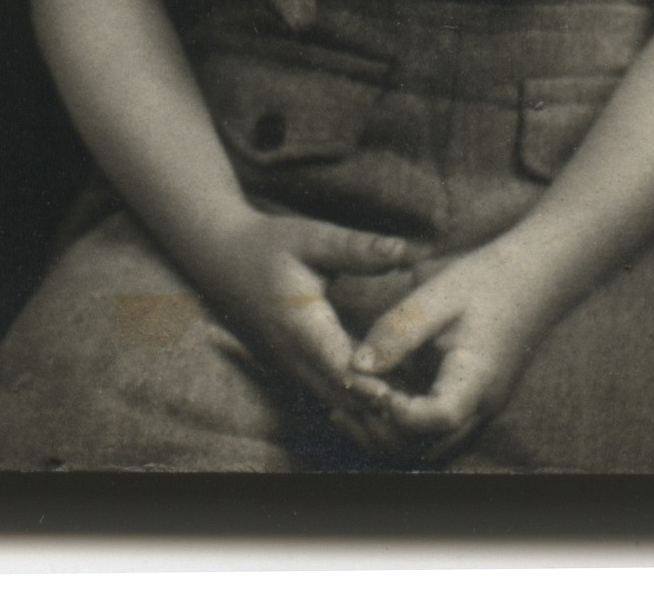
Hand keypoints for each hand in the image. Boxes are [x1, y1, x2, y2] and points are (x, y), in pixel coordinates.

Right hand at [182, 210, 421, 443]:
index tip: (415, 397)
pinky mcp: (297, 374)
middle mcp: (295, 359)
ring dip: (376, 416)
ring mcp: (294, 372)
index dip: (378, 388)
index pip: (343, 370)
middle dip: (386, 411)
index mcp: (301, 327)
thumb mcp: (311, 237)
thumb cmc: (267, 245)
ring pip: (340, 411)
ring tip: (422, 413)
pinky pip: (333, 404)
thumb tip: (404, 249)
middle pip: (346, 403)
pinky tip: (396, 405)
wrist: (220, 259)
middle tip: (433, 411)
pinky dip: (362, 410)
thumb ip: (357, 248)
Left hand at [345, 237, 575, 460]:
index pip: (437, 418)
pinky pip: (434, 431)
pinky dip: (401, 424)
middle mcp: (481, 406)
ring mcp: (478, 408)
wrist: (533, 279)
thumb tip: (356, 366)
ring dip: (387, 431)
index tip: (363, 382)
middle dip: (380, 427)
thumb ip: (396, 331)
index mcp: (477, 379)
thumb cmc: (486, 281)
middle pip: (427, 446)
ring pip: (429, 446)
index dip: (396, 411)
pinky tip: (370, 397)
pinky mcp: (469, 401)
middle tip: (343, 393)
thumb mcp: (436, 296)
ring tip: (346, 402)